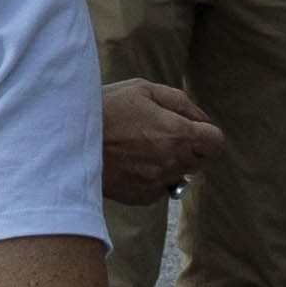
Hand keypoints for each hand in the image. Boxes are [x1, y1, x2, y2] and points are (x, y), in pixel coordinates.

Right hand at [100, 80, 227, 197]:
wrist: (69, 141)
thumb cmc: (106, 108)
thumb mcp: (143, 89)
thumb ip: (179, 102)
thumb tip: (201, 118)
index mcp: (178, 133)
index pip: (216, 142)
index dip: (206, 133)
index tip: (191, 128)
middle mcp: (172, 162)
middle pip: (200, 161)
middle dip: (188, 148)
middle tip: (160, 134)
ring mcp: (157, 183)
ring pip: (177, 175)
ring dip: (168, 163)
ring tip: (139, 147)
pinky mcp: (141, 197)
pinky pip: (157, 188)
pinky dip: (150, 177)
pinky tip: (128, 162)